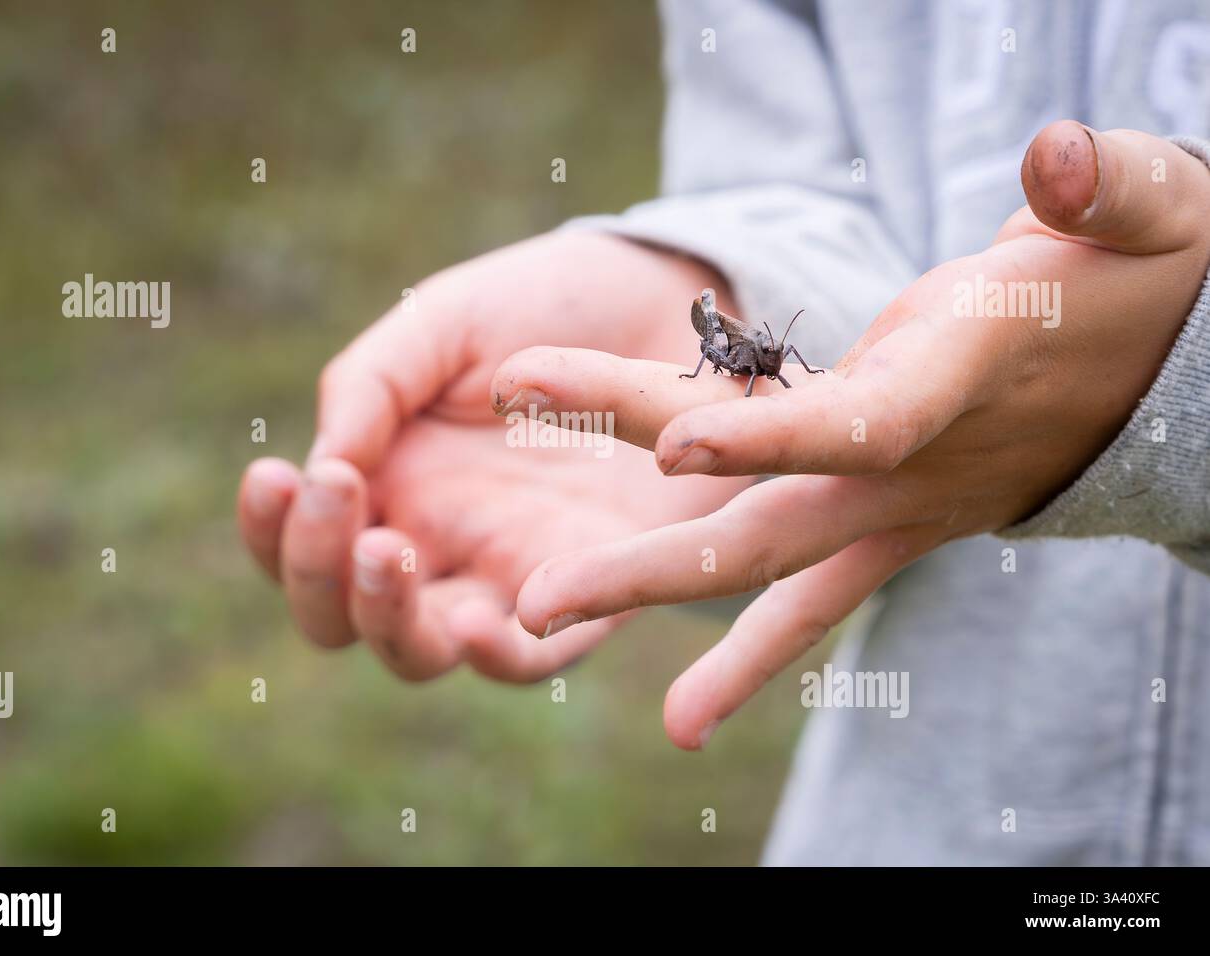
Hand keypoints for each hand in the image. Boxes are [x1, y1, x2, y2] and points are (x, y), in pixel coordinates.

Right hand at [237, 232, 750, 679]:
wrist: (671, 303)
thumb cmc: (545, 308)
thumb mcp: (443, 323)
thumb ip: (371, 384)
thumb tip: (320, 464)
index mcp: (387, 481)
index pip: (301, 542)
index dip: (271, 528)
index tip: (277, 474)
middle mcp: (436, 541)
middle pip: (341, 616)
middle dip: (319, 572)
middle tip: (342, 496)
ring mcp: (507, 573)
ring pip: (420, 650)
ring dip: (386, 619)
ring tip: (389, 551)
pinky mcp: (589, 589)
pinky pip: (534, 657)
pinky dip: (498, 657)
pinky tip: (478, 626)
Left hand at [498, 122, 1209, 747]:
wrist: (1169, 378)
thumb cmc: (1141, 274)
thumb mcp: (1151, 209)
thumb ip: (1112, 187)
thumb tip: (1059, 156)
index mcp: (962, 376)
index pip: (860, 422)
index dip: (774, 434)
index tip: (673, 442)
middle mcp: (916, 464)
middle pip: (769, 518)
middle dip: (649, 559)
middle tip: (535, 600)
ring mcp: (900, 508)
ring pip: (766, 564)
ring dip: (651, 592)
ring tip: (540, 630)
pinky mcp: (892, 522)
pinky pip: (811, 598)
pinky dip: (751, 652)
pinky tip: (688, 718)